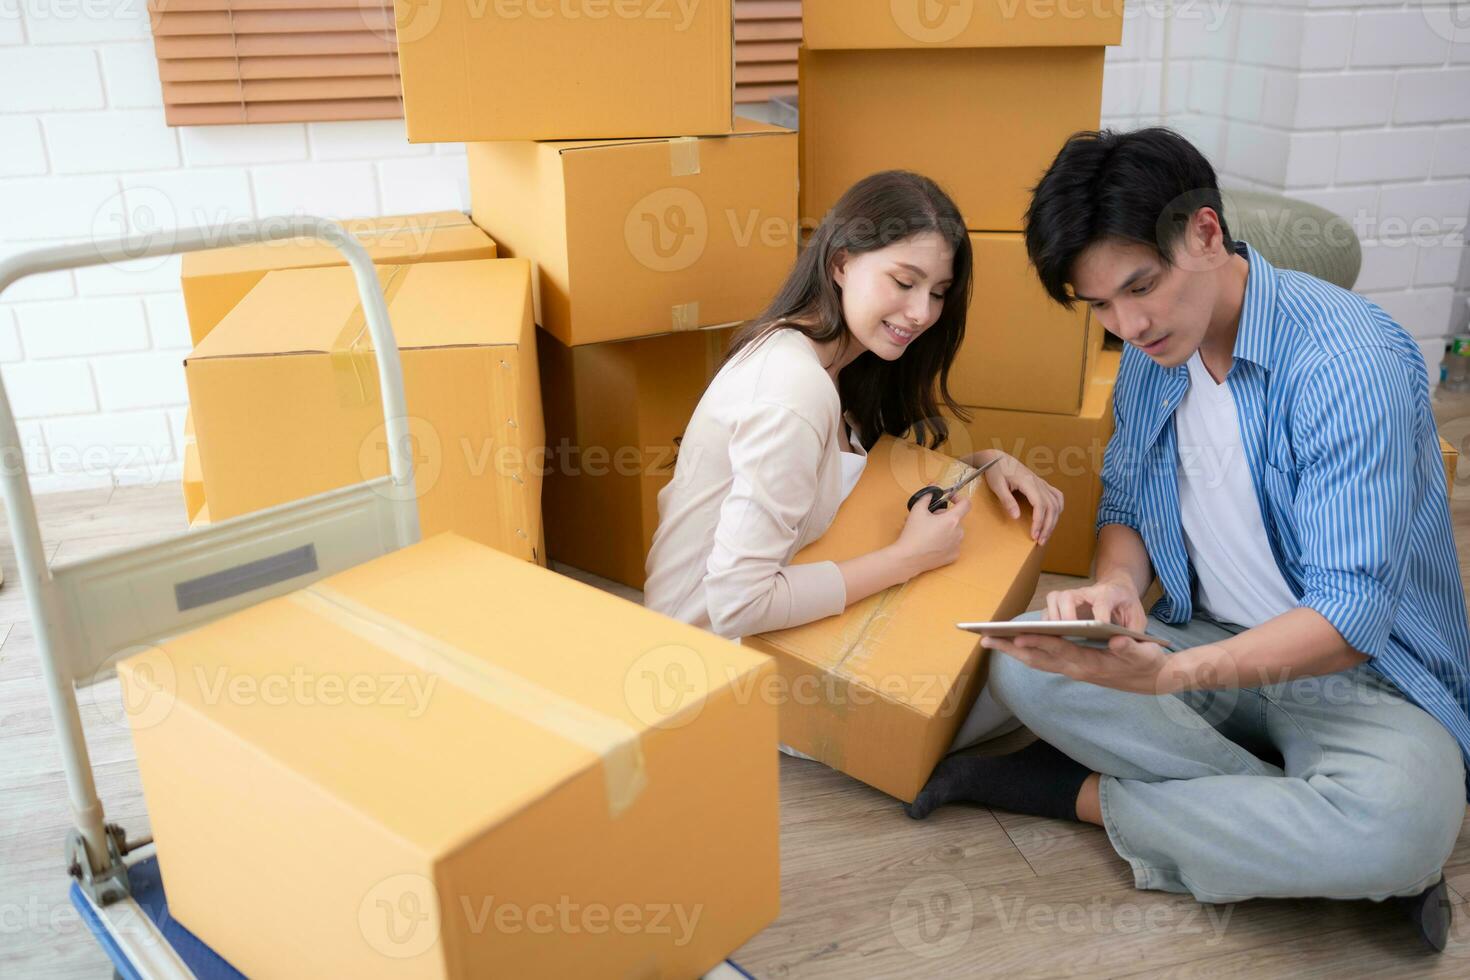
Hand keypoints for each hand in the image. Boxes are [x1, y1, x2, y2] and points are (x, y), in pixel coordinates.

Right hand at [893, 494, 970, 575]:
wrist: (908, 558)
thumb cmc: (913, 534)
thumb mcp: (917, 510)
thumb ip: (926, 497)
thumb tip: (932, 491)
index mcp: (952, 520)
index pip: (966, 504)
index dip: (959, 498)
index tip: (950, 499)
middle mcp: (959, 532)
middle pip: (956, 518)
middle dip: (944, 516)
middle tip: (929, 519)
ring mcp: (957, 545)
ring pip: (954, 531)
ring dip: (945, 529)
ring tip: (929, 532)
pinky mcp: (954, 556)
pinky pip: (952, 544)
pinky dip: (945, 541)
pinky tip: (932, 544)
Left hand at [962, 450, 1062, 544]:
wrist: (997, 458)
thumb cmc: (995, 471)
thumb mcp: (997, 485)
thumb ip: (1007, 500)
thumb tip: (1016, 516)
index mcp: (1028, 482)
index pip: (1040, 504)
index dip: (1039, 521)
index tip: (1034, 534)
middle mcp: (1039, 482)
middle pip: (1051, 506)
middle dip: (1048, 526)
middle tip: (1040, 541)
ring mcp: (1042, 483)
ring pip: (1056, 503)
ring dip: (1053, 520)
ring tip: (1045, 535)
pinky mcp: (1041, 484)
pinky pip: (1057, 496)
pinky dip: (1058, 508)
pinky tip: (1054, 518)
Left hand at [980, 632, 1170, 694]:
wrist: (1152, 679)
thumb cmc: (1147, 662)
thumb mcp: (1144, 654)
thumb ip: (1131, 649)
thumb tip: (1118, 642)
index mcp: (1089, 664)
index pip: (1058, 651)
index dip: (1038, 644)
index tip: (1016, 637)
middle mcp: (1076, 669)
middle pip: (1038, 658)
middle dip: (1011, 649)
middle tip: (984, 640)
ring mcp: (1072, 669)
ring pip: (1037, 661)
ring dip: (1012, 651)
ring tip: (989, 640)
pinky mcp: (1072, 667)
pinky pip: (1043, 660)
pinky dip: (1026, 652)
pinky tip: (1012, 644)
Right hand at [1044, 575, 1146, 630]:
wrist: (1117, 588)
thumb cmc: (1126, 606)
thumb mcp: (1138, 618)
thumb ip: (1133, 632)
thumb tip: (1120, 646)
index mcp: (1109, 594)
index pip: (1102, 601)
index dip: (1099, 614)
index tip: (1098, 628)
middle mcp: (1087, 592)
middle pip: (1068, 596)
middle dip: (1065, 614)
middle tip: (1068, 632)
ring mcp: (1072, 597)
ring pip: (1054, 599)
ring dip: (1052, 618)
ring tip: (1054, 637)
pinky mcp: (1062, 605)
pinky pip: (1047, 609)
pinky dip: (1045, 623)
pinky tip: (1048, 638)